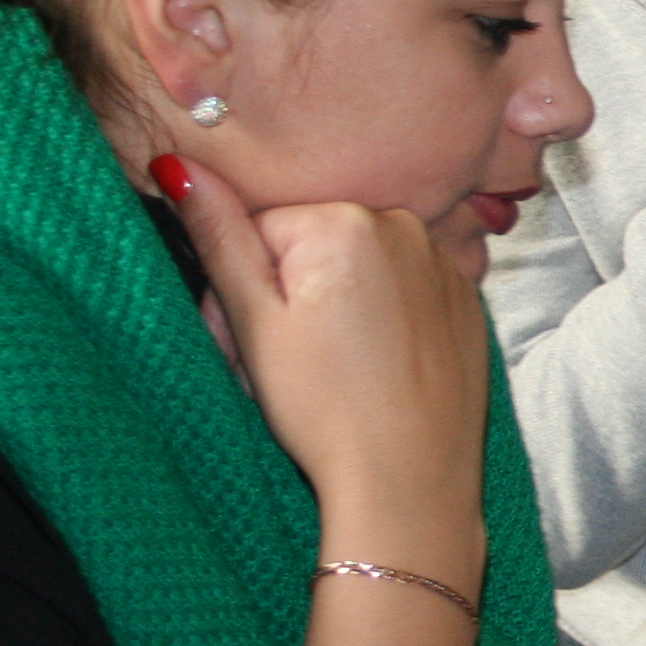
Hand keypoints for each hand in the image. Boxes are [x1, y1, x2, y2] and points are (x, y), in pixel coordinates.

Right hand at [167, 155, 487, 545]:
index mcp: (347, 220)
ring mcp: (445, 263)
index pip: (262, 232)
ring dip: (332, 309)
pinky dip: (382, 322)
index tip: (245, 341)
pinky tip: (373, 369)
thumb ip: (219, 235)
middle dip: (287, 297)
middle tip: (282, 365)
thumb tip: (176, 164)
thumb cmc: (325, 407)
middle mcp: (406, 227)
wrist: (410, 480)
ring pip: (359, 270)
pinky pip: (406, 293)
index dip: (243, 289)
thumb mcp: (254, 320)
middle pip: (312, 247)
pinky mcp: (468, 302)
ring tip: (327, 373)